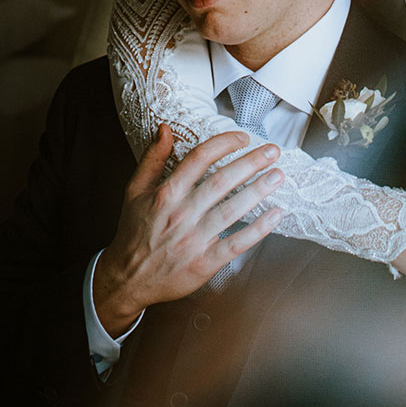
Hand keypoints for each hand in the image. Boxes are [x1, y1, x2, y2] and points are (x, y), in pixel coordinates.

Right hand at [93, 125, 284, 334]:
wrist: (128, 278)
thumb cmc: (134, 232)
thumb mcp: (134, 190)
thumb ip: (151, 158)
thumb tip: (166, 128)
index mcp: (166, 193)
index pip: (200, 158)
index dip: (224, 143)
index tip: (243, 137)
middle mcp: (181, 213)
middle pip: (222, 181)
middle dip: (250, 163)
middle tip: (272, 150)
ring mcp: (194, 239)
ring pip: (232, 209)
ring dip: (258, 191)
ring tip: (278, 175)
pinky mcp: (204, 262)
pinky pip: (236, 243)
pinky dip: (258, 229)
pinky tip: (275, 215)